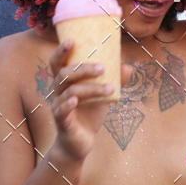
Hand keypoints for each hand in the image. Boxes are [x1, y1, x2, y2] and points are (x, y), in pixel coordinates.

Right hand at [48, 39, 130, 162]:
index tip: (72, 40)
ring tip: (110, 88)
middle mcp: (58, 92)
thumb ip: (114, 81)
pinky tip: (75, 100)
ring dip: (91, 88)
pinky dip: (68, 104)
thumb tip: (128, 66)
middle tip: (102, 67)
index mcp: (64, 83)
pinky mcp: (62, 122)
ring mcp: (58, 106)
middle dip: (83, 69)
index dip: (61, 51)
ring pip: (70, 91)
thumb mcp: (103, 97)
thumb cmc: (88, 115)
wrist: (80, 144)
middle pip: (64, 74)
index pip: (57, 63)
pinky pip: (61, 110)